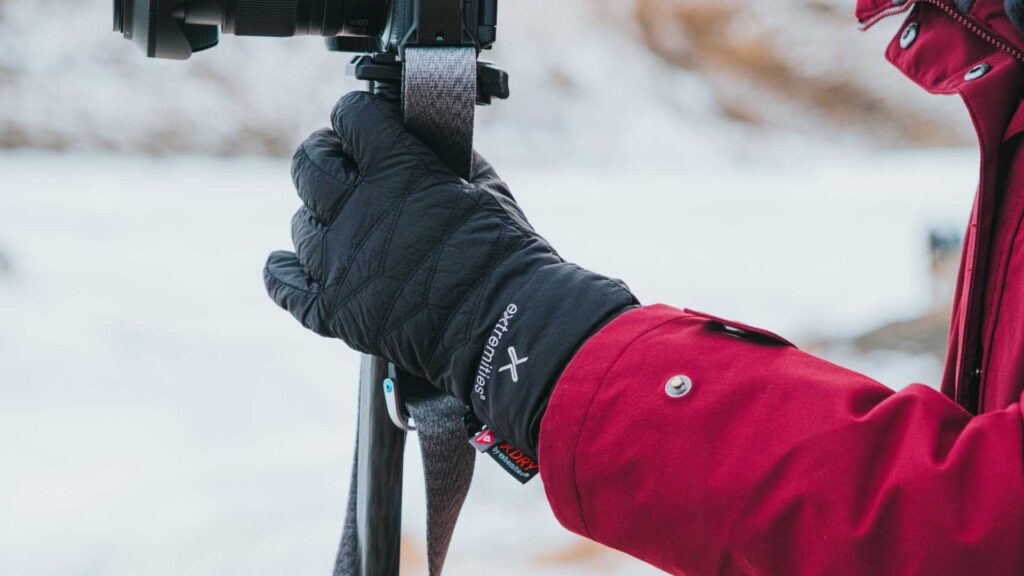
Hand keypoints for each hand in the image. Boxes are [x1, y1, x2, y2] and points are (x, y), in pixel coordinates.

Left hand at [264, 92, 636, 454]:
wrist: (505, 325)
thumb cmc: (503, 255)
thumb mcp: (483, 186)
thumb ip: (443, 157)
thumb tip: (424, 142)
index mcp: (396, 169)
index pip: (352, 116)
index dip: (358, 116)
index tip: (365, 123)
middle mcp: (355, 209)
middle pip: (309, 164)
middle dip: (324, 156)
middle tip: (340, 164)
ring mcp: (338, 263)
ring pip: (302, 224)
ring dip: (320, 220)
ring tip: (346, 229)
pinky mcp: (332, 310)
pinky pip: (284, 285)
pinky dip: (285, 273)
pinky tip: (290, 265)